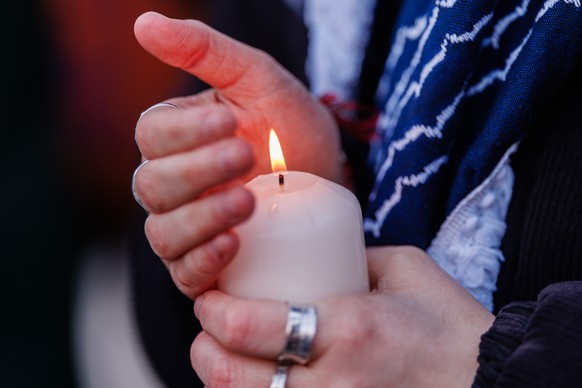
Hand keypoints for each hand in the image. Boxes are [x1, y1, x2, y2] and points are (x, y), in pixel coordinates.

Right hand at [132, 12, 340, 298]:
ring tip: (248, 200)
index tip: (229, 119)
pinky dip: (204, 261)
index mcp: (174, 138)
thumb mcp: (256, 79)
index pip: (152, 137)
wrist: (327, 175)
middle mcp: (170, 185)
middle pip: (153, 186)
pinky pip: (186, 273)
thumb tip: (144, 23)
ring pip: (164, 233)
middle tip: (246, 154)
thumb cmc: (288, 125)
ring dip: (203, 217)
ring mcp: (185, 228)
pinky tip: (234, 243)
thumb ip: (204, 51)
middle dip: (200, 171)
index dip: (186, 131)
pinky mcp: (206, 264)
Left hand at [191, 246, 493, 386]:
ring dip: (221, 381)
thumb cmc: (450, 326)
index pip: (249, 326)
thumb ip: (354, 257)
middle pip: (230, 378)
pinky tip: (258, 384)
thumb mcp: (405, 271)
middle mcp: (332, 384)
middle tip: (210, 328)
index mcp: (347, 330)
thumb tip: (316, 254)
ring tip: (227, 356)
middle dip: (204, 350)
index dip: (213, 311)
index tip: (210, 297)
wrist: (490, 383)